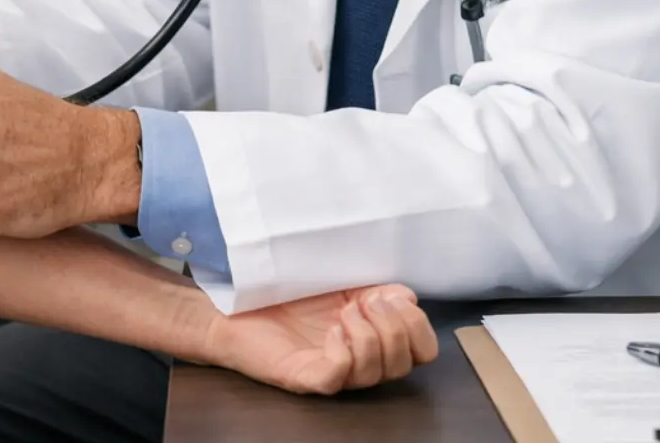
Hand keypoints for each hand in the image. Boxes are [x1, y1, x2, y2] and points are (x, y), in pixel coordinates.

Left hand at [207, 285, 437, 394]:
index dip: (418, 326)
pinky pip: (338, 377)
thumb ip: (376, 288)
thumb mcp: (341, 282)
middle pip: (406, 365)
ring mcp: (333, 372)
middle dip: (395, 329)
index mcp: (373, 337)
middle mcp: (359, 361)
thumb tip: (407, 296)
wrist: (237, 302)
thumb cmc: (288, 294)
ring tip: (343, 313)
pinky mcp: (306, 377)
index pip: (422, 350)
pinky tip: (330, 331)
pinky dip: (342, 352)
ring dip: (368, 336)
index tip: (391, 296)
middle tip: (366, 303)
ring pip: (376, 373)